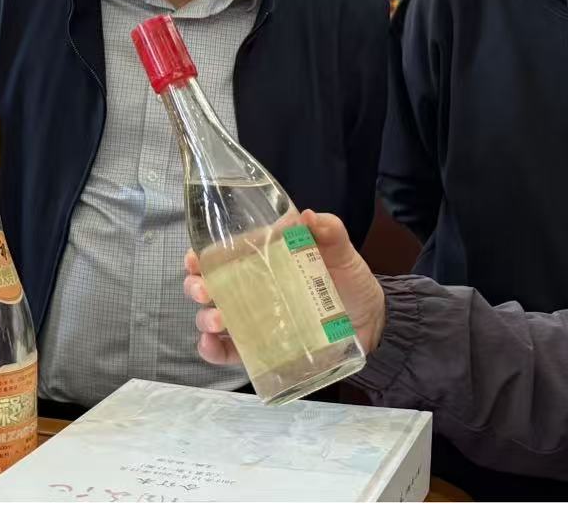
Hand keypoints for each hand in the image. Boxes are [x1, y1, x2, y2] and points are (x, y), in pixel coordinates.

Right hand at [184, 209, 386, 365]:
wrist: (373, 321)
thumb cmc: (349, 279)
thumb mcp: (340, 251)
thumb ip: (328, 231)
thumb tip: (309, 217)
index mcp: (259, 261)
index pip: (218, 255)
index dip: (199, 256)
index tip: (194, 259)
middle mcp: (248, 289)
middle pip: (207, 285)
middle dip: (195, 287)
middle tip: (203, 292)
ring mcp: (251, 320)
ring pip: (212, 317)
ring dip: (204, 319)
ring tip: (219, 321)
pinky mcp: (259, 348)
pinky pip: (228, 351)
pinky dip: (213, 350)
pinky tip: (212, 345)